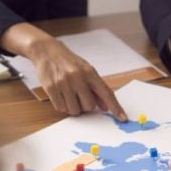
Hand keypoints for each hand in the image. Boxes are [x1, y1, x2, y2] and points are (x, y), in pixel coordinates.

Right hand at [1, 23, 127, 120]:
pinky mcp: (51, 88)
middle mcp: (78, 77)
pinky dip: (62, 106)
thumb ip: (96, 88)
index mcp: (89, 72)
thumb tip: (105, 107)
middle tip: (79, 96)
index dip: (115, 107)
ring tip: (69, 95)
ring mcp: (64, 83)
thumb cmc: (69, 62)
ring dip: (73, 107)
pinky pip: (61, 108)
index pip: (106, 93)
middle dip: (85, 106)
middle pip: (89, 106)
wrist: (47, 51)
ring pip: (74, 110)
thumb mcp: (86, 70)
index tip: (123, 118)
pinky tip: (61, 95)